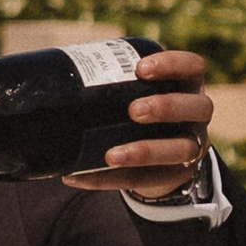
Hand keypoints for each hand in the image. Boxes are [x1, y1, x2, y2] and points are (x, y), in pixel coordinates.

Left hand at [68, 48, 212, 194]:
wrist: (154, 157)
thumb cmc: (138, 111)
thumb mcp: (135, 92)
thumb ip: (110, 82)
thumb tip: (47, 73)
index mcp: (188, 86)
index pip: (193, 67)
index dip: (173, 64)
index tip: (140, 68)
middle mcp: (196, 115)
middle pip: (198, 107)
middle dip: (166, 107)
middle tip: (133, 110)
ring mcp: (191, 148)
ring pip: (181, 150)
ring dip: (145, 151)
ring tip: (111, 155)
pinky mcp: (172, 177)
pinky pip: (143, 181)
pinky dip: (108, 180)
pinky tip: (78, 177)